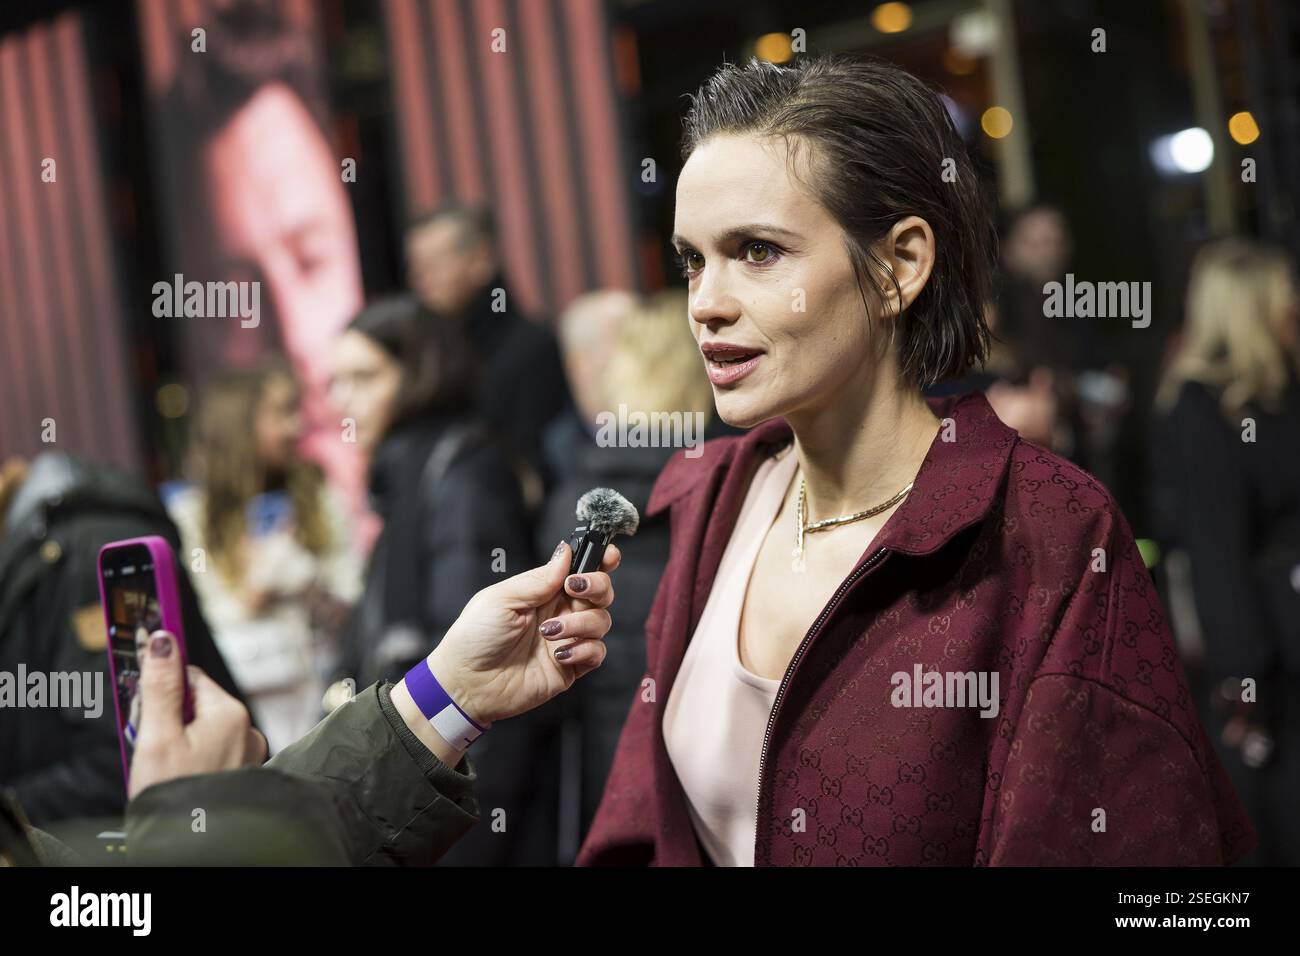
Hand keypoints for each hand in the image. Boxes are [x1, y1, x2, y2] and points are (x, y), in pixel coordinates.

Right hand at [128, 630, 267, 799]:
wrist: (191, 845)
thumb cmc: (174, 794)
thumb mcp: (156, 736)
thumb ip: (159, 686)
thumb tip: (164, 640)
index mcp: (231, 713)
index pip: (191, 678)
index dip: (161, 691)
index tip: (142, 706)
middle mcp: (247, 729)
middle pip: (195, 704)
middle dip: (167, 719)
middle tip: (150, 746)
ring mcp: (247, 754)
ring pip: (202, 730)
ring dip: (177, 741)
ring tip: (161, 768)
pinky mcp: (241, 774)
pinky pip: (211, 752)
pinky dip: (191, 759)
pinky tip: (177, 777)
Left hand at [406, 541, 619, 729]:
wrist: (466, 682)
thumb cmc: (475, 636)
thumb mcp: (502, 598)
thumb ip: (539, 578)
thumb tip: (566, 551)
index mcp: (544, 591)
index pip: (580, 570)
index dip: (600, 560)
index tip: (609, 556)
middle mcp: (560, 612)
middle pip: (601, 592)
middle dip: (597, 586)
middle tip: (574, 590)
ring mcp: (567, 640)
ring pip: (602, 621)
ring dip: (581, 623)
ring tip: (549, 633)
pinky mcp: (571, 667)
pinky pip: (597, 653)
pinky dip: (584, 649)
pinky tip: (558, 654)